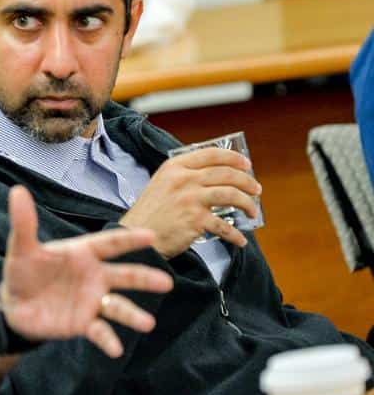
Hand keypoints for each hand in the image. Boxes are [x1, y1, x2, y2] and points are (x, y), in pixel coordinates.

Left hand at [0, 186, 173, 357]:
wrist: (14, 307)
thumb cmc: (23, 272)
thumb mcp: (22, 248)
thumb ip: (24, 222)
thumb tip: (18, 190)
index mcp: (83, 253)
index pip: (110, 244)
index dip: (129, 240)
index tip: (151, 236)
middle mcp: (94, 276)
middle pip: (124, 275)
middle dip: (145, 278)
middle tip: (166, 283)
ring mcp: (92, 301)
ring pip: (118, 307)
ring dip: (133, 315)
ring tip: (147, 323)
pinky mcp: (84, 323)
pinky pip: (100, 331)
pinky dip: (108, 340)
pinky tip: (115, 349)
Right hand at [119, 147, 261, 257]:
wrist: (138, 236)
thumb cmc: (149, 214)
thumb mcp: (160, 184)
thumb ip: (182, 176)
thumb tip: (214, 176)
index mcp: (174, 167)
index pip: (211, 154)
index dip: (233, 158)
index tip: (246, 164)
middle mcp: (183, 180)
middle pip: (226, 174)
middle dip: (247, 181)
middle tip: (256, 189)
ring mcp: (190, 199)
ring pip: (230, 195)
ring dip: (247, 203)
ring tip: (252, 210)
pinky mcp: (195, 220)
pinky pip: (224, 226)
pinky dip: (235, 235)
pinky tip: (240, 239)